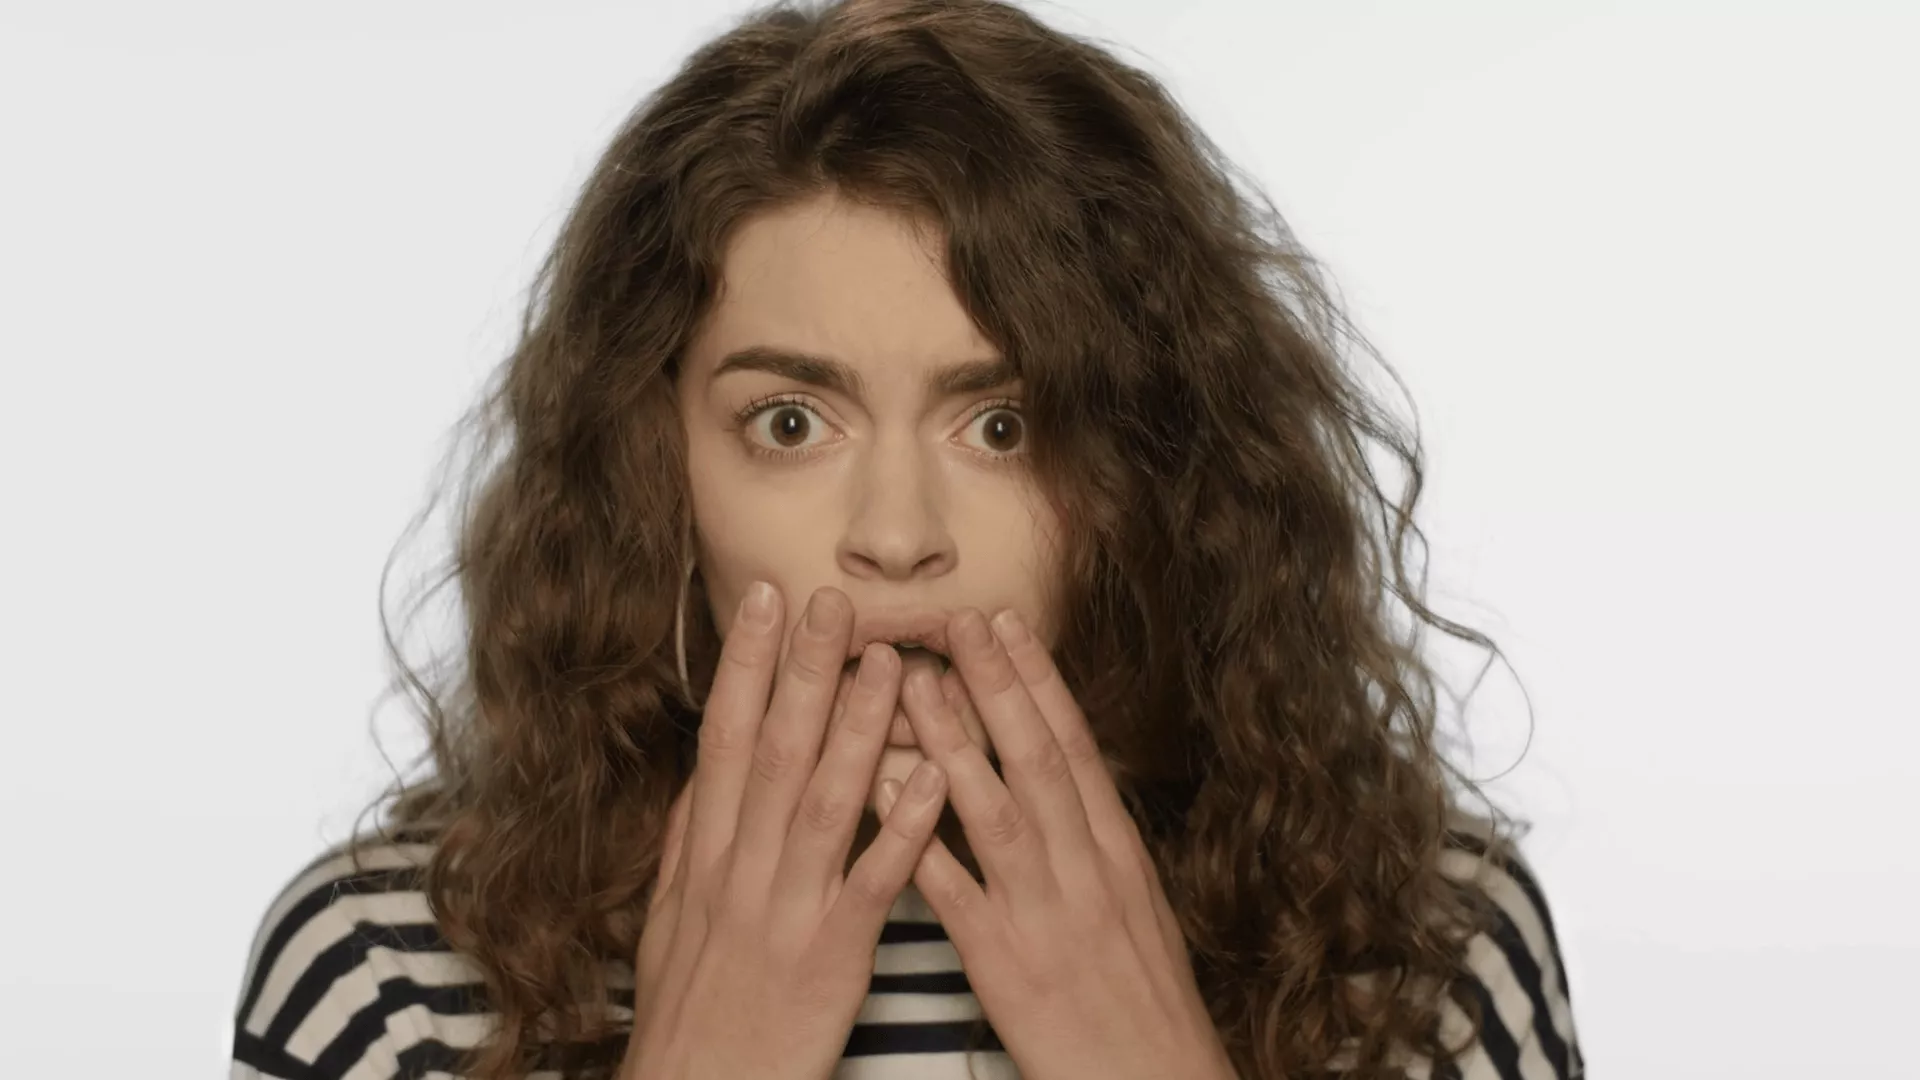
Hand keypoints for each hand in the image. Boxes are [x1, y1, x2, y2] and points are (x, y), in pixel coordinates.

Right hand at [622, 584, 949, 1079]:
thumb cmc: (691, 1009)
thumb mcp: (669, 918)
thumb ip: (690, 840)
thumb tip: (705, 772)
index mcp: (705, 855)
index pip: (726, 739)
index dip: (747, 665)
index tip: (766, 598)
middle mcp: (740, 869)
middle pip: (775, 751)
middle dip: (802, 670)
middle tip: (832, 598)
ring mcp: (786, 910)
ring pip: (825, 803)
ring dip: (858, 729)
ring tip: (891, 662)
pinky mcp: (830, 957)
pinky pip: (871, 883)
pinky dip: (901, 828)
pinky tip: (930, 778)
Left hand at [899, 608, 1237, 1079]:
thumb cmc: (1143, 1003)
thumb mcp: (1135, 909)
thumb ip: (1094, 844)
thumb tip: (1066, 784)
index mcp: (1117, 852)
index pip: (1075, 746)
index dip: (1038, 679)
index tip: (1006, 621)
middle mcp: (1086, 868)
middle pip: (1038, 757)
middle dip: (996, 683)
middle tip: (955, 618)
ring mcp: (1045, 912)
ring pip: (995, 808)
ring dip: (952, 740)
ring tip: (909, 681)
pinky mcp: (1006, 963)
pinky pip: (953, 889)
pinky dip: (919, 835)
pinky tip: (885, 792)